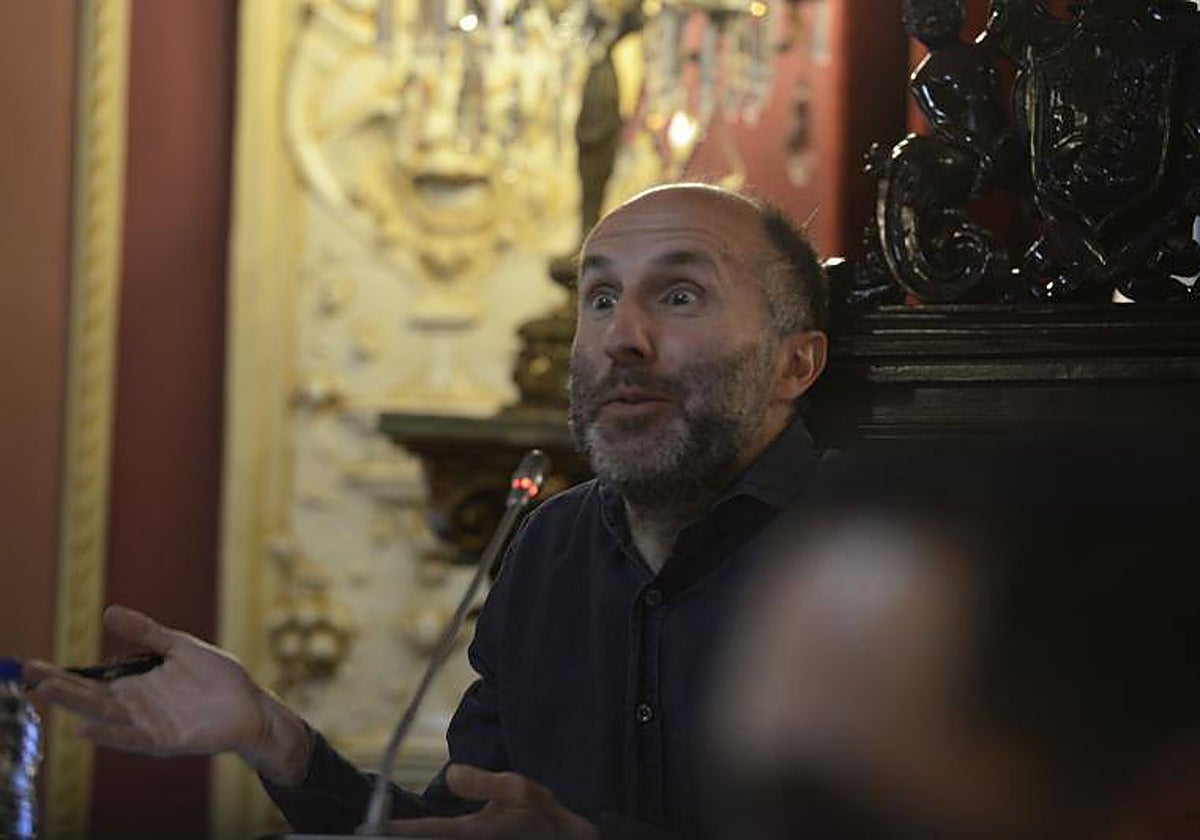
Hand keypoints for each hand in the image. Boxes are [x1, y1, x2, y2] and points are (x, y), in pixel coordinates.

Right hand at [25, 605, 310, 784]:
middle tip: (28, 676)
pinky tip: (84, 728)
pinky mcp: (165, 740)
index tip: (34, 664)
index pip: (92, 680)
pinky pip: (131, 738)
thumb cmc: (218, 677)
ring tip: (46, 693)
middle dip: (60, 688)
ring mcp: (148, 724)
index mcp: (136, 685)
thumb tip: (109, 611)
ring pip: (104, 716)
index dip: (63, 674)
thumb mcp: (180, 647)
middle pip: (90, 698)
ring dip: (76, 706)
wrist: (251, 704)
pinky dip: (108, 734)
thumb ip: (146, 632)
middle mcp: (136, 706)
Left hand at [387, 764, 598, 838]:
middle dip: (405, 837)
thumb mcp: (519, 788)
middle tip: (368, 831)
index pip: (436, 831)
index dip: (408, 830)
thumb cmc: (541, 816)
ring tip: (384, 833)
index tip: (380, 827)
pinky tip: (419, 832)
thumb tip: (451, 773)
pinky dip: (434, 836)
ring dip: (422, 836)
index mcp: (480, 831)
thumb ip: (483, 783)